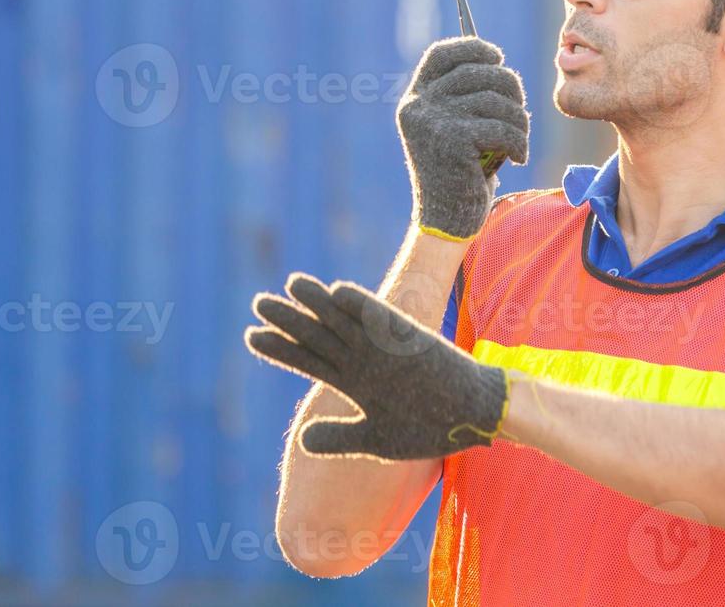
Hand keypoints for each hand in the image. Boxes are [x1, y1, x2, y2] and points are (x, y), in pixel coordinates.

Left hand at [244, 272, 511, 460]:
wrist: (473, 418)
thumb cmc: (428, 428)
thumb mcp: (375, 439)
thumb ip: (339, 437)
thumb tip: (302, 440)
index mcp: (354, 381)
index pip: (309, 359)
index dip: (280, 348)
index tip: (251, 336)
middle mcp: (364, 360)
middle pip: (319, 334)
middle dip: (289, 319)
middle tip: (258, 302)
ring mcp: (386, 349)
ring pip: (346, 320)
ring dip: (320, 301)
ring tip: (293, 284)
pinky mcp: (411, 341)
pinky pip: (383, 321)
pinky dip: (363, 307)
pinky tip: (338, 294)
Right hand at [396, 36, 528, 241]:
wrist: (446, 220)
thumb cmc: (459, 173)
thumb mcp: (452, 129)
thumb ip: (463, 97)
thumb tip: (496, 61)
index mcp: (415, 99)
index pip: (441, 54)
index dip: (473, 48)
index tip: (497, 56)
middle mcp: (418, 105)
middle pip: (478, 72)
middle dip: (510, 88)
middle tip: (520, 113)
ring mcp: (433, 121)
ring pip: (496, 101)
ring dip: (519, 121)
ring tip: (520, 141)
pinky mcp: (453, 140)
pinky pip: (502, 127)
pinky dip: (519, 142)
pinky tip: (518, 158)